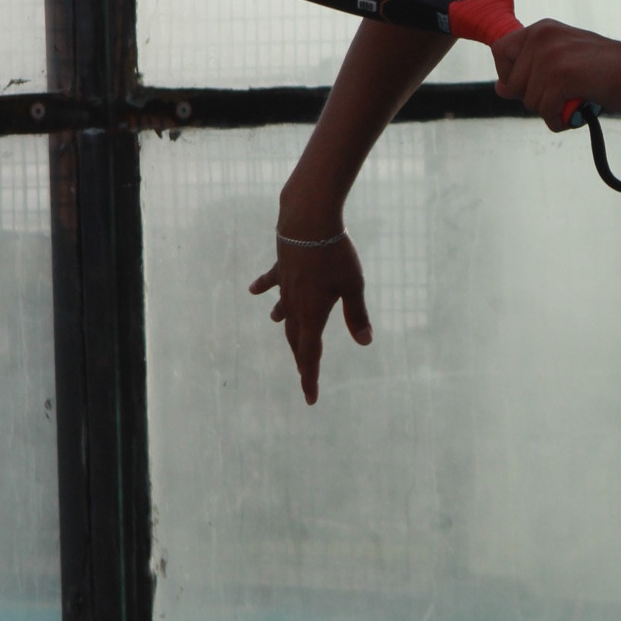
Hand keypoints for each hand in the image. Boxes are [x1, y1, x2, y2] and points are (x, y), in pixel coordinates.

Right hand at [249, 230, 370, 405]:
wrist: (308, 221)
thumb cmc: (335, 254)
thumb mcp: (353, 286)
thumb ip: (357, 315)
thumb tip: (365, 342)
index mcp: (312, 315)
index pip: (310, 354)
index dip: (311, 378)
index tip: (310, 399)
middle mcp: (294, 305)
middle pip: (295, 336)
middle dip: (300, 356)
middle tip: (304, 373)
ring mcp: (285, 285)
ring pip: (283, 310)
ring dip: (283, 320)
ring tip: (277, 325)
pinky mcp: (281, 266)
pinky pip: (272, 281)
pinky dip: (265, 288)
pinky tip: (255, 292)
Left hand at [491, 18, 620, 127]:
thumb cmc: (608, 68)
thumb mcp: (564, 59)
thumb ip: (532, 69)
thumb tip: (499, 88)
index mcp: (542, 29)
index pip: (500, 51)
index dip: (511, 75)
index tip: (534, 84)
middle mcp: (542, 36)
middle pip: (513, 84)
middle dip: (536, 98)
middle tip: (564, 94)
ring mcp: (551, 55)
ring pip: (530, 101)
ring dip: (551, 111)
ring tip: (575, 101)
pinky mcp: (561, 76)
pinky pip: (546, 111)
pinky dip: (560, 120)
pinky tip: (576, 113)